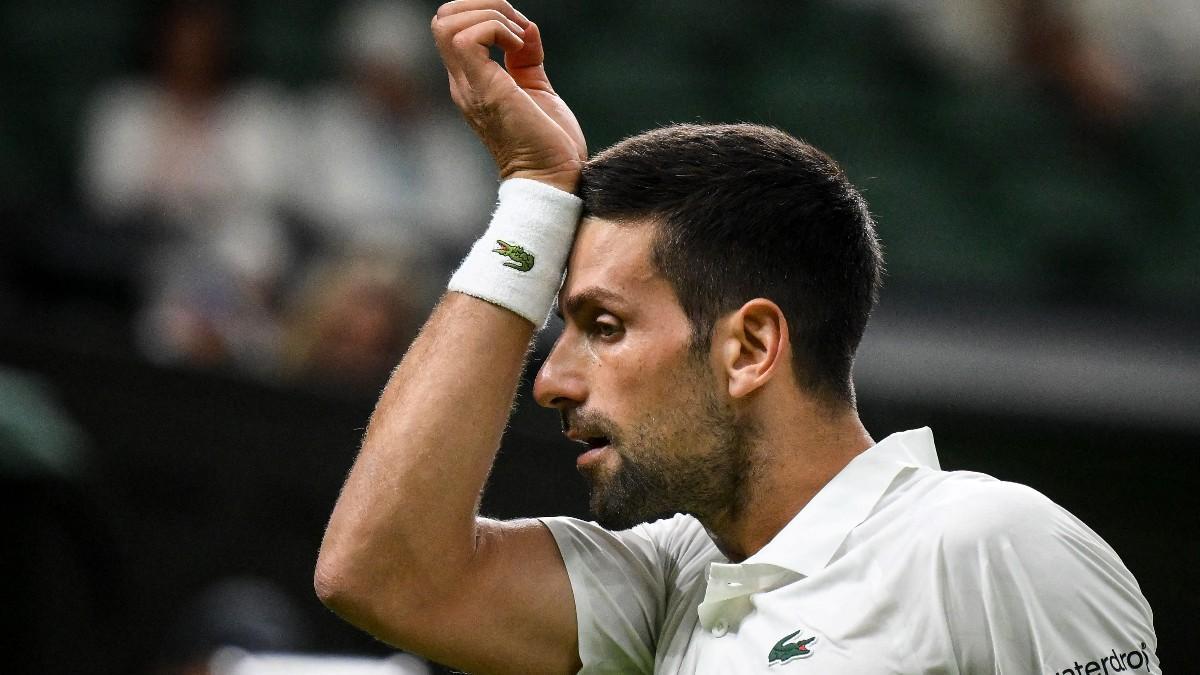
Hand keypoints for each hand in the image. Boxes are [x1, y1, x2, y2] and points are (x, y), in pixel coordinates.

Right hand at [432, 0, 586, 192]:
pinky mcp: (485, 90)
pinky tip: (521, 49)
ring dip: (491, 17)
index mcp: (472, 82)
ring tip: (519, 39)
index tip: (520, 32)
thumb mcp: (536, 90)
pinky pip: (470, 38)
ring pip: (449, 23)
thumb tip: (527, 28)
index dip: (484, 15)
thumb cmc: (549, 143)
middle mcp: (463, 83)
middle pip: (442, 19)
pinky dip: (498, 30)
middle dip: (483, 6)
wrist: (553, 179)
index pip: (451, 30)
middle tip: (518, 28)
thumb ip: (526, 59)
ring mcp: (470, 87)